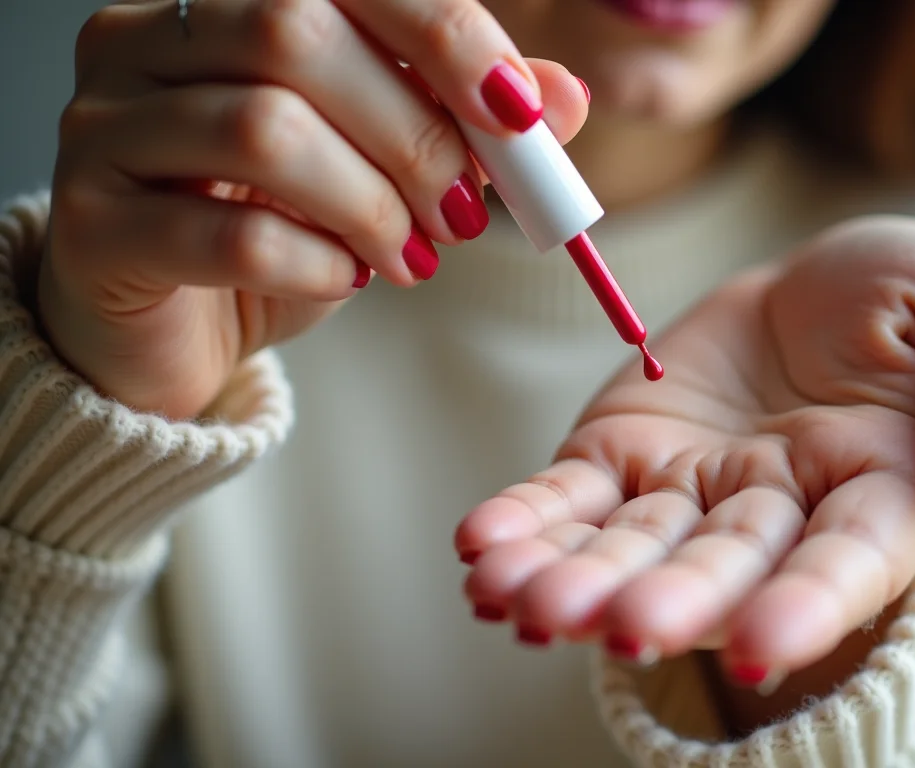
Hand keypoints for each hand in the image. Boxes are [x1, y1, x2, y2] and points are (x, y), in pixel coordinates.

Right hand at [39, 0, 588, 418]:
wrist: (172, 331)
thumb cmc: (277, 232)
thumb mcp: (383, 169)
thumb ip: (463, 122)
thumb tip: (562, 97)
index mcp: (223, 3)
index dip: (444, 36)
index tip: (518, 112)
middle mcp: (143, 39)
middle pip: (296, 37)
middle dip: (414, 133)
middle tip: (464, 211)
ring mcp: (102, 126)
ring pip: (264, 130)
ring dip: (370, 206)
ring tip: (408, 257)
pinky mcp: (89, 223)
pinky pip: (228, 232)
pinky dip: (315, 264)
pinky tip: (343, 282)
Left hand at [456, 216, 914, 682]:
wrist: (814, 289)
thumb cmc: (909, 298)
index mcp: (880, 492)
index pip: (847, 561)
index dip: (806, 603)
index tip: (756, 642)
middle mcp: (780, 516)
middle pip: (725, 569)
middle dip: (673, 601)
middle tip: (617, 627)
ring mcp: (692, 495)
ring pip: (633, 548)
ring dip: (576, 580)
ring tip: (519, 603)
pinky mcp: (622, 459)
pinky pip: (570, 500)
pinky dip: (527, 525)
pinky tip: (482, 552)